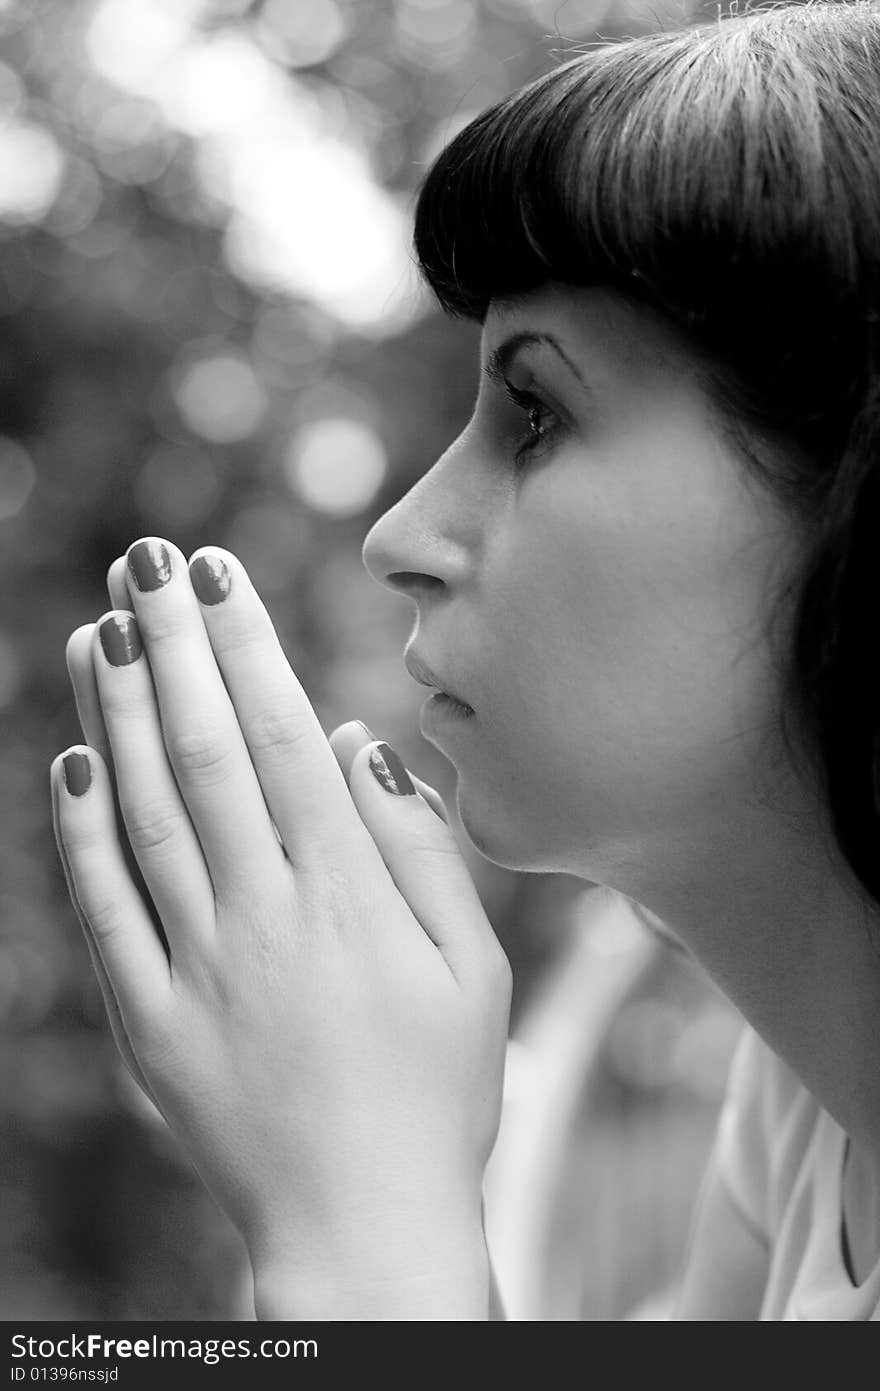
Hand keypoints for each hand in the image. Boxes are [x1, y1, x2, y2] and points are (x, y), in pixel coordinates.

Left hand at [50, 538, 510, 1318]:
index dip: (245, 647)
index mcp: (348, 899)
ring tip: (96, 631)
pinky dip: (79, 835)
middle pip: (205, 755)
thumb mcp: (474, 970)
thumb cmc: (438, 1093)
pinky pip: (103, 914)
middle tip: (141, 561)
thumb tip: (365, 745)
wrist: (361, 1229)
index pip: (284, 740)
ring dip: (115, 717)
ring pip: (144, 816)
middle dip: (170, 648)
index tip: (215, 573)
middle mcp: (264, 918)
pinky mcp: (148, 1025)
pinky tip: (70, 762)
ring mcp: (197, 971)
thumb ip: (422, 851)